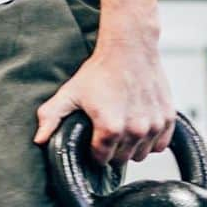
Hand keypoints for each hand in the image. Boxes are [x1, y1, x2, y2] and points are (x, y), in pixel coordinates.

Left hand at [34, 39, 174, 165]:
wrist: (130, 47)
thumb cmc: (100, 70)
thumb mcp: (70, 92)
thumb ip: (51, 117)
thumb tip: (39, 140)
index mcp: (109, 129)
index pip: (102, 160)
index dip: (95, 150)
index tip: (94, 137)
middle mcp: (135, 131)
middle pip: (121, 159)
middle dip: (113, 149)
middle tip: (108, 129)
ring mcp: (153, 125)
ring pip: (141, 154)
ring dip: (133, 145)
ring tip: (124, 126)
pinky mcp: (168, 118)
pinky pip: (161, 145)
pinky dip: (152, 139)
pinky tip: (141, 125)